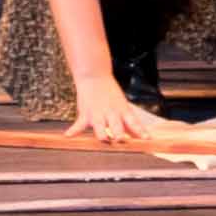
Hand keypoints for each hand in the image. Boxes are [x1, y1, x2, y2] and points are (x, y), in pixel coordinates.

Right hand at [64, 75, 187, 153]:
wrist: (94, 76)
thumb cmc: (110, 94)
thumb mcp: (124, 107)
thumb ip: (131, 124)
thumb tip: (143, 137)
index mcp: (123, 112)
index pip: (133, 122)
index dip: (140, 131)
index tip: (147, 139)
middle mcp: (111, 114)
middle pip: (116, 126)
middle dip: (119, 133)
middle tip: (122, 139)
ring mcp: (97, 115)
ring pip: (99, 127)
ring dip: (102, 134)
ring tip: (104, 139)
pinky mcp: (85, 114)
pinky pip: (79, 124)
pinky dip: (73, 130)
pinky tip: (68, 135)